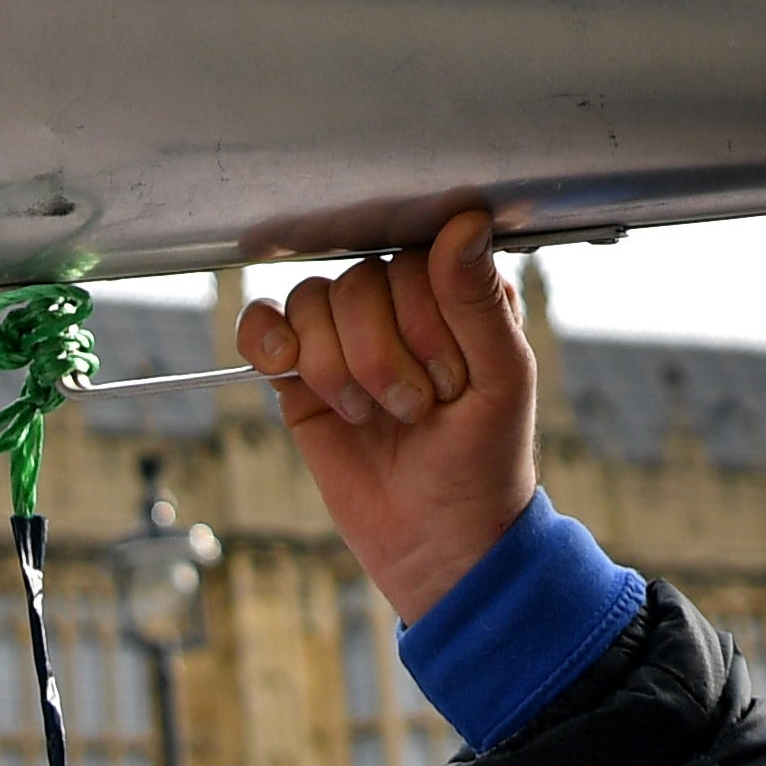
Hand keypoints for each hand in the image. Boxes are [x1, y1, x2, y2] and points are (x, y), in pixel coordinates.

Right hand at [235, 207, 537, 620]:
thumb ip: (479, 302)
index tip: (451, 382)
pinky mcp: (300, 371)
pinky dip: (266, 338)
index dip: (424, 322)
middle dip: (382, 356)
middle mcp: (402, 301)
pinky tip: (286, 366)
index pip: (418, 259)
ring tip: (372, 415)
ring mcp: (347, 334)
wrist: (437, 542)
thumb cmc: (484, 461)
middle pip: (361, 279)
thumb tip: (464, 223)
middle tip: (414, 410)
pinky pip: (264, 321)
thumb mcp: (501, 382)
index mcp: (459, 292)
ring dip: (339, 367)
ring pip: (314, 301)